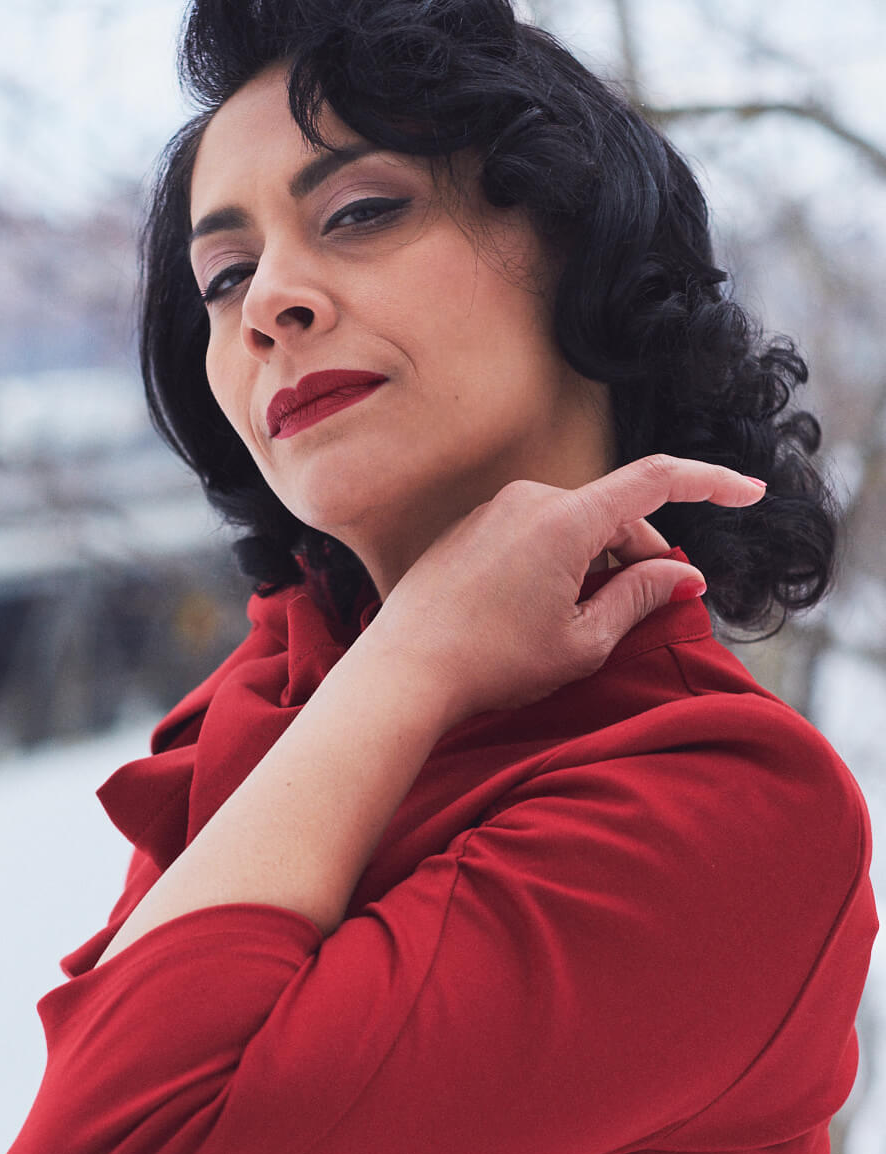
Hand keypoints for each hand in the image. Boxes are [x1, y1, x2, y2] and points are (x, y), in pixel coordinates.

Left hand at [365, 454, 765, 728]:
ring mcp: (495, 510)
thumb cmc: (492, 663)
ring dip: (597, 564)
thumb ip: (640, 597)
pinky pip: (535, 532)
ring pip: (575, 525)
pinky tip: (540, 614)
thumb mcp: (583, 641)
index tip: (752, 491)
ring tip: (577, 625)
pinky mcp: (470, 527)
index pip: (656, 480)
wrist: (402, 672)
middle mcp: (530, 499)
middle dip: (642, 556)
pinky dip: (559, 562)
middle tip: (647, 611)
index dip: (711, 482)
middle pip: (615, 514)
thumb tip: (683, 575)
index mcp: (566, 519)